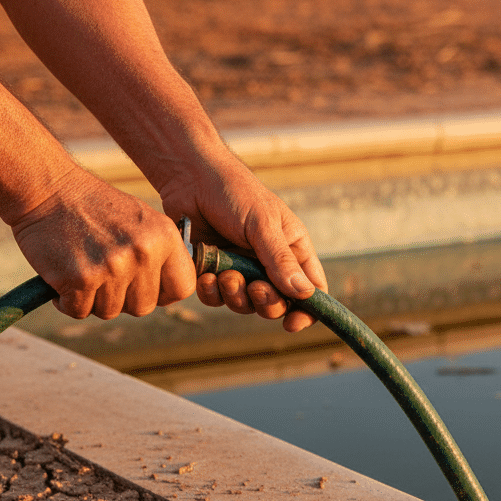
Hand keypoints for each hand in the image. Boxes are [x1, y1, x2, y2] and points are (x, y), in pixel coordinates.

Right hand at [10, 171, 195, 318]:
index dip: (162, 294)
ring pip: (110, 311)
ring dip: (92, 299)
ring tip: (82, 269)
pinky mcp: (81, 278)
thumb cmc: (92, 206)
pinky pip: (79, 310)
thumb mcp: (141, 220)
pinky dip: (67, 301)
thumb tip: (168, 291)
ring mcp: (113, 267)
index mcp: (164, 237)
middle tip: (102, 276)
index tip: (144, 287)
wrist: (46, 189)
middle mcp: (143, 253)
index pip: (181, 288)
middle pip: (143, 307)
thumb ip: (158, 253)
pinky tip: (62, 276)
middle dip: (121, 299)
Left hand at [158, 150, 327, 332]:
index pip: (311, 290)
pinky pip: (217, 298)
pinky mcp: (213, 272)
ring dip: (236, 296)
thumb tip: (306, 295)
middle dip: (266, 303)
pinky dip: (212, 293)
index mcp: (293, 250)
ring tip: (225, 274)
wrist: (190, 177)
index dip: (307, 312)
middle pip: (278, 304)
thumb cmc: (234, 193)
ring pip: (246, 305)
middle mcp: (270, 264)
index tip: (292, 323)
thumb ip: (281, 260)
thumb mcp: (263, 224)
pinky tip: (206, 275)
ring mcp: (241, 270)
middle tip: (255, 288)